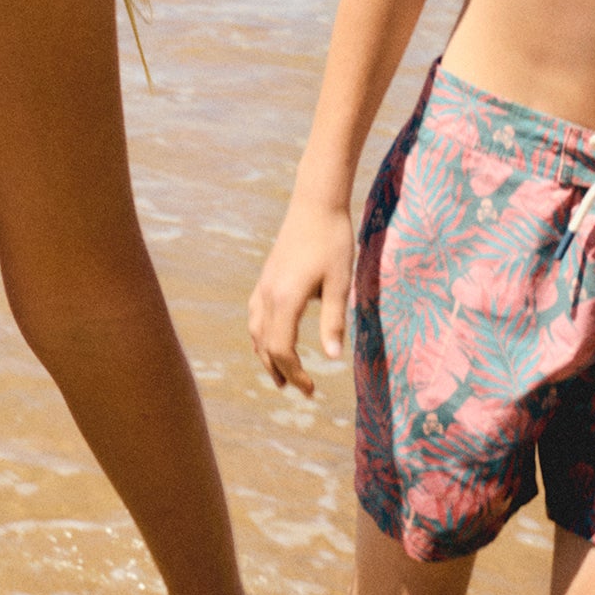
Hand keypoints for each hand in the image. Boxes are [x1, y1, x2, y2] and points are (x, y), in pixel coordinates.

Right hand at [248, 195, 353, 390]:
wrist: (315, 203)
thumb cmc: (333, 241)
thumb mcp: (340, 282)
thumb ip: (334, 321)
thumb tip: (332, 358)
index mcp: (285, 300)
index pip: (282, 349)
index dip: (296, 373)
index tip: (312, 389)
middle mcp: (268, 295)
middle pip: (266, 345)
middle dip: (281, 371)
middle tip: (300, 391)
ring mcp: (263, 286)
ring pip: (255, 332)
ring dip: (266, 356)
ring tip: (280, 375)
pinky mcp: (265, 278)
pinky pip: (254, 316)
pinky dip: (260, 336)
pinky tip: (269, 340)